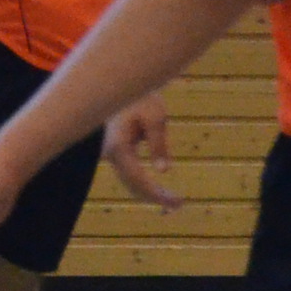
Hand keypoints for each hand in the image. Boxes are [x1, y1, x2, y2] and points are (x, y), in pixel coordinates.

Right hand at [102, 97, 183, 212]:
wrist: (124, 85)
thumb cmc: (142, 98)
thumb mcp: (156, 117)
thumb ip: (159, 144)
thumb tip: (164, 171)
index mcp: (119, 146)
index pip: (137, 179)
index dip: (156, 194)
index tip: (175, 202)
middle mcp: (111, 154)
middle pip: (132, 185)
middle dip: (155, 197)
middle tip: (180, 205)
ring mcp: (112, 155)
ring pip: (130, 183)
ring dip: (151, 193)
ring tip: (175, 201)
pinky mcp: (117, 154)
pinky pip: (130, 175)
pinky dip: (145, 185)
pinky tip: (161, 191)